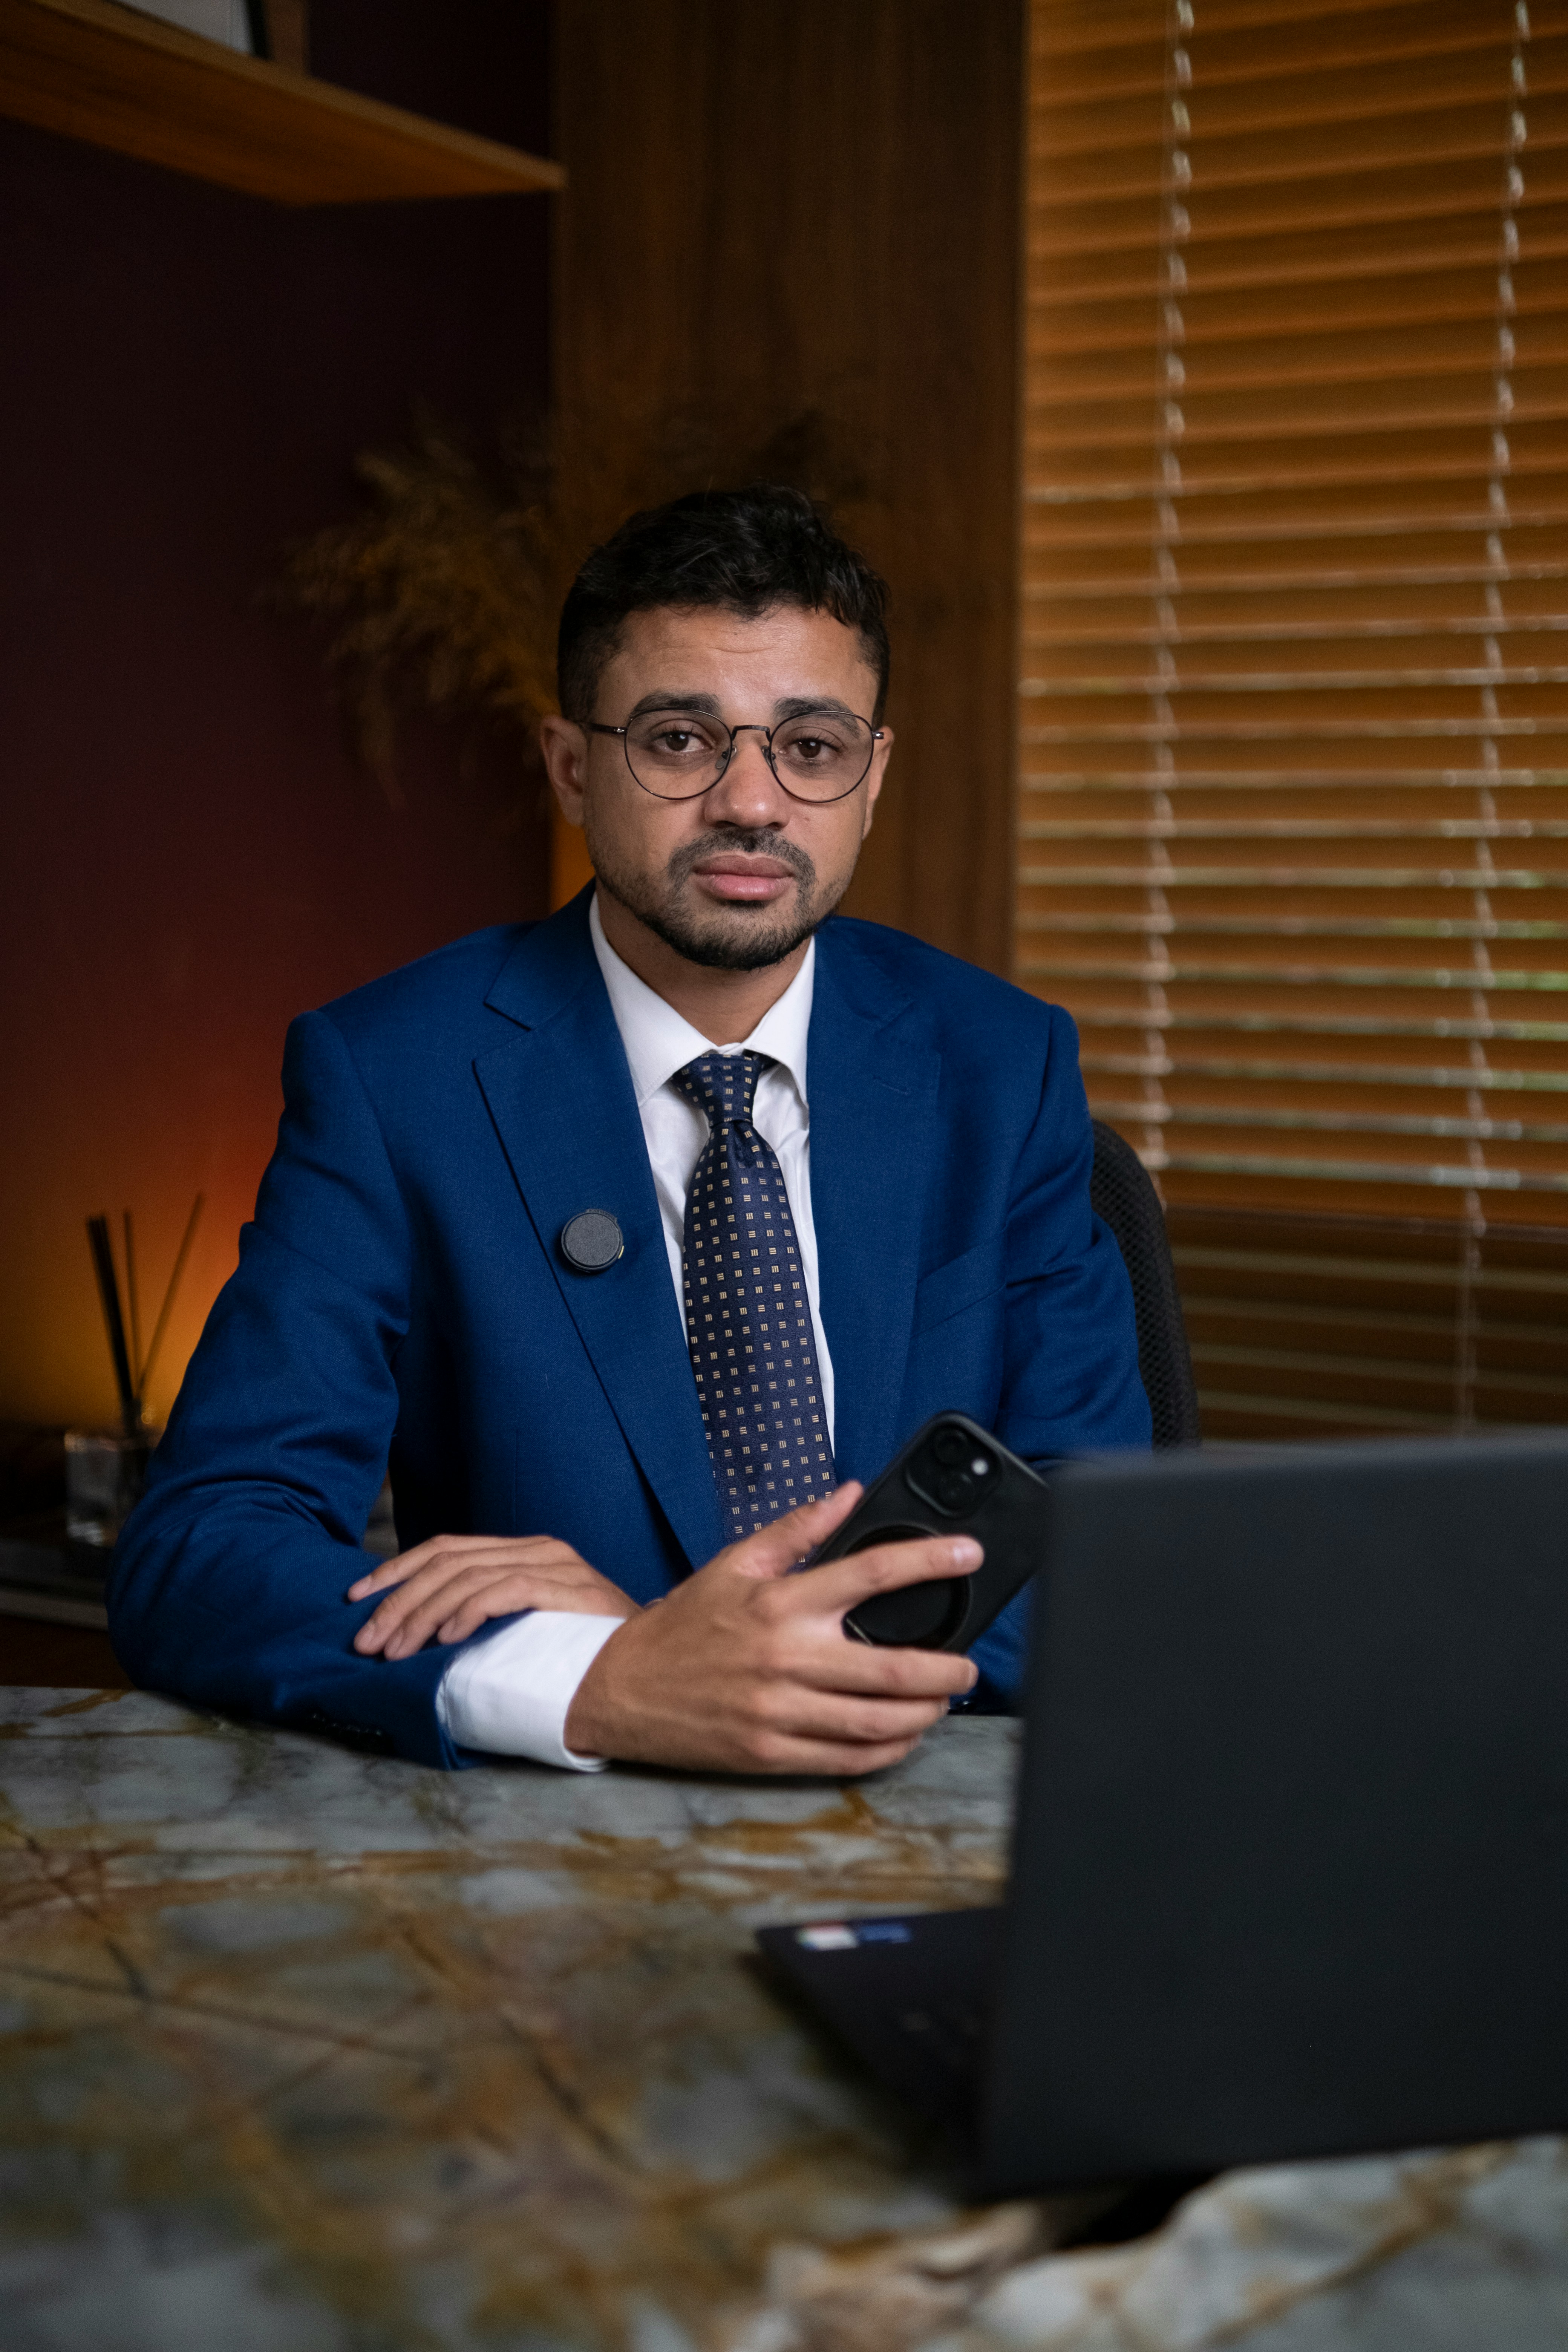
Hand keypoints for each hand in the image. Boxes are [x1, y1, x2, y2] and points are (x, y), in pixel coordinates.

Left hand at [348, 1534, 635, 1660]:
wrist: (650, 1664)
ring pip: (468, 1576)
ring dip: (422, 1615)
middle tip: (367, 1641)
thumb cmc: (582, 1652)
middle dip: (398, 1601)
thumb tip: (416, 1629)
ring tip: (396, 1649)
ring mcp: (556, 1565)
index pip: (444, 1548)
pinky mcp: (569, 1588)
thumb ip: (485, 1613)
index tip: (355, 1600)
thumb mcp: (525, 1624)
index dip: (395, 1571)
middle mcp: (538, 1548)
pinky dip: (468, 1611)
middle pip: (447, 1562)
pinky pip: (506, 1590)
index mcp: (523, 1550)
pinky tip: (445, 1637)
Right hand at [564, 1483, 980, 1775]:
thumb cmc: (684, 1626)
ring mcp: (778, 1711)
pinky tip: (904, 1735)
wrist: (623, 1689)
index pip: (873, 1574)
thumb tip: (848, 1494)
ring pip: (877, 1721)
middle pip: (892, 1666)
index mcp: (780, 1603)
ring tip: (942, 1698)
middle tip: (970, 1664)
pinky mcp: (770, 1752)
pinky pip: (847, 1759)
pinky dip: (888, 1751)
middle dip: (946, 1668)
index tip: (967, 1554)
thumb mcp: (735, 1563)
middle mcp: (784, 1657)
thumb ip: (797, 1529)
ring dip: (925, 1712)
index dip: (930, 1561)